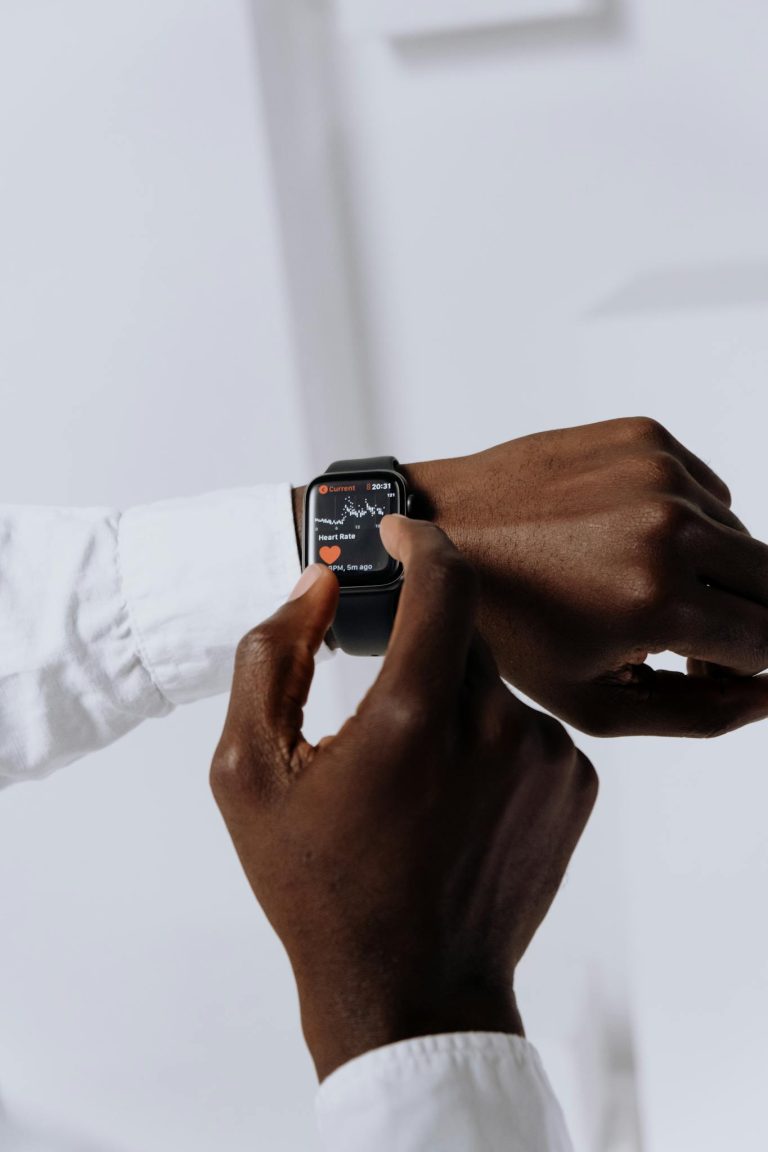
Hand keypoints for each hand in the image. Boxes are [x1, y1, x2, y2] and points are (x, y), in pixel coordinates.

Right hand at [211, 516, 596, 1080]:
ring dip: (453, 699)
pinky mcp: (574, 785)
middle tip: (381, 703)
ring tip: (416, 777)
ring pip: (495, 681)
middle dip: (419, 644)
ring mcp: (546, 757)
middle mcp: (495, 727)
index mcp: (413, 717)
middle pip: (464, 631)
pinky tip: (457, 799)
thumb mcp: (248, 774)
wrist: (412, 994)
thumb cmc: (318, 890)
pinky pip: (527, 725)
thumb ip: (271, 658)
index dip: (421, 540)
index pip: (444, 580)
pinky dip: (491, 738)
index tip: (400, 531)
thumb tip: (316, 586)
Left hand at [400, 417, 767, 737]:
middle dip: (745, 620)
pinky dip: (686, 523)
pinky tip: (624, 541)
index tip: (709, 668)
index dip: (748, 665)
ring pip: (741, 538)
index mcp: (659, 601)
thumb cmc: (511, 630)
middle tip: (686, 636)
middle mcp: (672, 527)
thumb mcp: (595, 702)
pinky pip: (707, 492)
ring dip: (711, 572)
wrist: (443, 532)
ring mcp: (660, 472)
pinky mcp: (646, 436)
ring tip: (640, 589)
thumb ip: (702, 713)